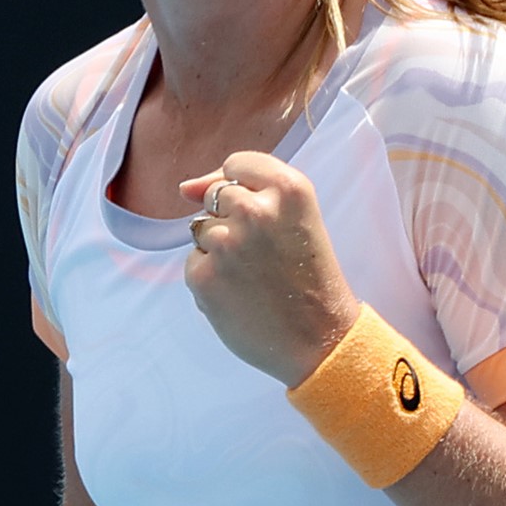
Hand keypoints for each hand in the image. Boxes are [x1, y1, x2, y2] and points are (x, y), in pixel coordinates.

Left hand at [179, 151, 361, 386]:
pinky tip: (240, 295)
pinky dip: (211, 278)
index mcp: (289, 188)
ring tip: (255, 276)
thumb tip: (184, 187)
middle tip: (265, 255)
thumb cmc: (309, 279)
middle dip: (232, 220)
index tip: (261, 216)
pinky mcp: (204, 275)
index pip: (237, 164)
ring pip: (201, 228)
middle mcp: (256, 209)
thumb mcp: (297, 218)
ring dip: (219, 249)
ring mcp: (227, 242)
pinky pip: (194, 262)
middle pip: (216, 195)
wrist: (321, 341)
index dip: (243, 188)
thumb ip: (246, 190)